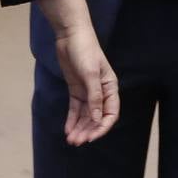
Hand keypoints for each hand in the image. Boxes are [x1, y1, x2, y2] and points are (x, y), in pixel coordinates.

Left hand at [54, 24, 119, 145]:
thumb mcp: (91, 73)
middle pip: (96, 117)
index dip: (102, 127)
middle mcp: (100, 92)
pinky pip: (75, 109)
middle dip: (87, 130)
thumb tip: (97, 119)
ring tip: (71, 140)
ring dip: (79, 128)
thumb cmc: (85, 50)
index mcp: (110, 87)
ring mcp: (87, 91)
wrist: (71, 36)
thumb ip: (94, 97)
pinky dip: (72, 120)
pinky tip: (67, 130)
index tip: (91, 138)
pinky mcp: (76, 89)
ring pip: (85, 115)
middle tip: (76, 142)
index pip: (110, 113)